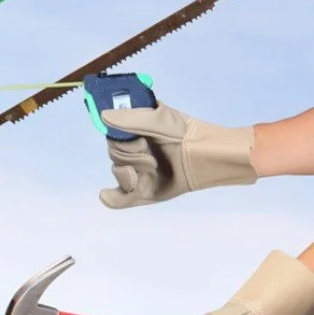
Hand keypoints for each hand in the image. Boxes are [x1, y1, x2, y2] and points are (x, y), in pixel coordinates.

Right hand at [98, 103, 255, 208]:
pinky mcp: (144, 192)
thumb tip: (103, 116)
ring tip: (153, 167)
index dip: (117, 136)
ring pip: (118, 172)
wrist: (212, 157)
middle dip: (129, 153)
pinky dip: (112, 198)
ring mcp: (139, 172)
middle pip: (114, 153)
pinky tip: (106, 195)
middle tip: (147, 150)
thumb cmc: (188, 134)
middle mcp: (135, 151)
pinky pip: (121, 198)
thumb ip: (130, 118)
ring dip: (131, 169)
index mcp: (135, 131)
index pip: (112, 133)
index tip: (131, 137)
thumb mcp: (160, 120)